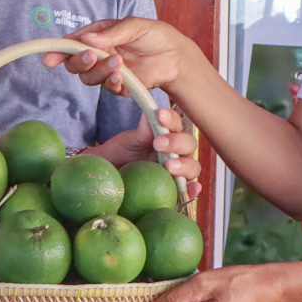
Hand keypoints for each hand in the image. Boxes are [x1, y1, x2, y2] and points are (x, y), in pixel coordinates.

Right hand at [45, 19, 203, 100]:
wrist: (176, 55)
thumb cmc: (154, 35)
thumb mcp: (134, 26)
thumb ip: (111, 34)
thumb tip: (86, 41)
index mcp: (97, 37)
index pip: (71, 44)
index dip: (58, 51)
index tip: (49, 59)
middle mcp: (98, 54)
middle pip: (75, 65)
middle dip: (79, 62)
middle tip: (92, 56)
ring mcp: (108, 71)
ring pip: (89, 78)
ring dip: (100, 71)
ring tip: (119, 62)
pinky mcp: (120, 86)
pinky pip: (108, 88)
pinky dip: (112, 82)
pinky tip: (123, 75)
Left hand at [82, 109, 201, 201]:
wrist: (108, 176)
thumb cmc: (120, 156)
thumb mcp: (129, 141)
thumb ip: (143, 130)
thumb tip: (151, 110)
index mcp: (167, 136)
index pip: (176, 124)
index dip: (171, 119)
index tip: (159, 115)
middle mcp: (176, 153)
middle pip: (188, 145)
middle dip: (177, 142)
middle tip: (158, 144)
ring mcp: (178, 172)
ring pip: (193, 167)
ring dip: (185, 165)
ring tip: (169, 166)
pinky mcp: (175, 190)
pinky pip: (188, 191)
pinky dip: (193, 190)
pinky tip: (192, 189)